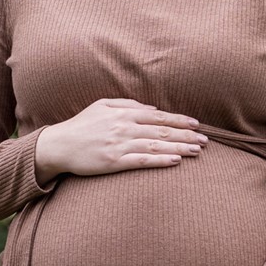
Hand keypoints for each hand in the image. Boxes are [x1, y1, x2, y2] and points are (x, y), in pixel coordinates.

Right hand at [34, 98, 207, 183]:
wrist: (59, 145)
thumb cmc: (81, 125)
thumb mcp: (102, 105)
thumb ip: (128, 104)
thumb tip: (152, 109)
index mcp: (123, 113)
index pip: (159, 116)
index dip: (180, 120)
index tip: (197, 124)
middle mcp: (124, 127)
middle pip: (163, 130)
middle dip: (187, 135)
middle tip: (205, 140)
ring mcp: (120, 145)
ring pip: (156, 145)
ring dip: (180, 148)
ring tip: (197, 151)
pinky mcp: (115, 162)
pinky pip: (143, 161)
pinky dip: (161, 160)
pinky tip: (176, 161)